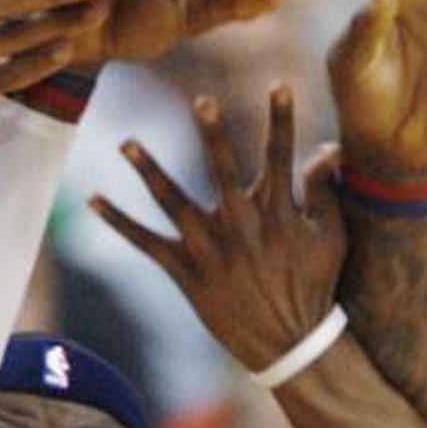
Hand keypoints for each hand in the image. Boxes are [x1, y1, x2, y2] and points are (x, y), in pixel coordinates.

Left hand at [91, 89, 344, 372]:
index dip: (282, 120)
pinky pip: (147, 244)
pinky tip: (94, 201)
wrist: (290, 342)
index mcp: (278, 213)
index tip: (279, 85)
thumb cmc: (314, 286)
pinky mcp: (188, 274)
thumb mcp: (332, 238)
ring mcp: (212, 250)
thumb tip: (329, 148)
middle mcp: (242, 226)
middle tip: (202, 101)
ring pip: (174, 202)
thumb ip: (326, 191)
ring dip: (150, 170)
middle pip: (223, 170)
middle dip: (214, 134)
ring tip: (127, 142)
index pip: (281, 156)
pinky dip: (120, 223)